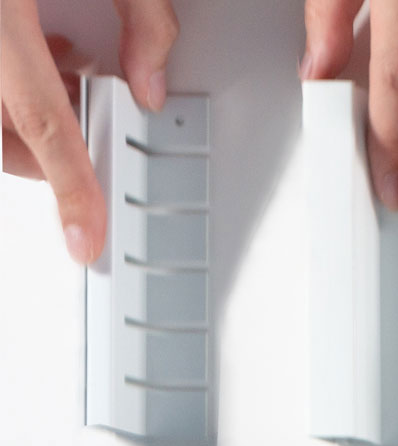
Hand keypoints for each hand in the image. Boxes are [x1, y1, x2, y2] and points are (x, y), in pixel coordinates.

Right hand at [1, 0, 178, 262]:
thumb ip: (141, 17)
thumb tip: (152, 84)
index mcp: (3, 16)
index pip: (43, 122)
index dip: (70, 187)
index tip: (86, 240)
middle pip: (5, 132)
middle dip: (46, 149)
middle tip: (90, 128)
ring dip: (27, 114)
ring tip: (66, 74)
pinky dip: (12, 84)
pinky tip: (39, 49)